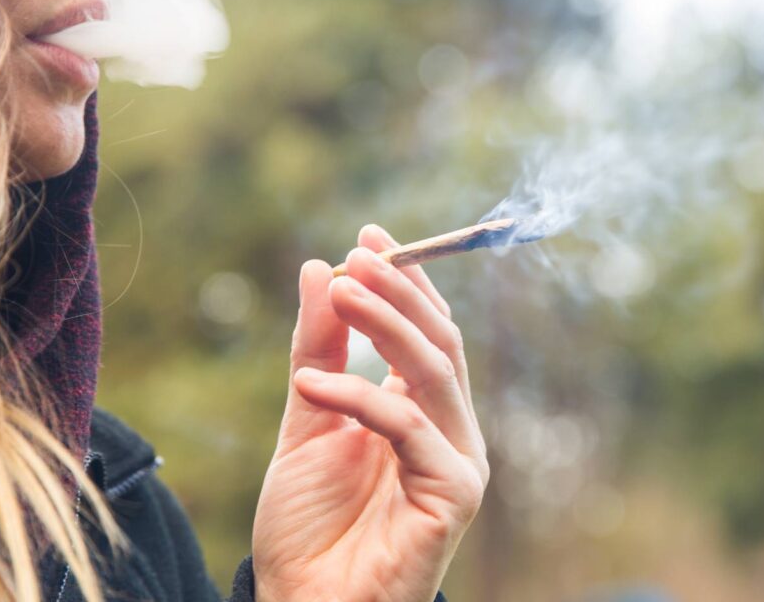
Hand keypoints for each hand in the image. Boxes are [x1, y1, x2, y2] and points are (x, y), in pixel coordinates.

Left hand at [251, 224, 488, 601]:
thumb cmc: (309, 526)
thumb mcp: (306, 419)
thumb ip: (318, 348)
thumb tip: (319, 268)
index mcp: (423, 412)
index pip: (426, 331)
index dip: (405, 280)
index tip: (368, 236)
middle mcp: (450, 431)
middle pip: (440, 341)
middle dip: (401, 291)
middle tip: (358, 254)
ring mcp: (458, 462)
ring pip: (435, 370)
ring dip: (387, 323)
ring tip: (340, 290)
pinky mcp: (454, 495)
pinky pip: (409, 425)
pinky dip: (358, 395)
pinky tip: (310, 385)